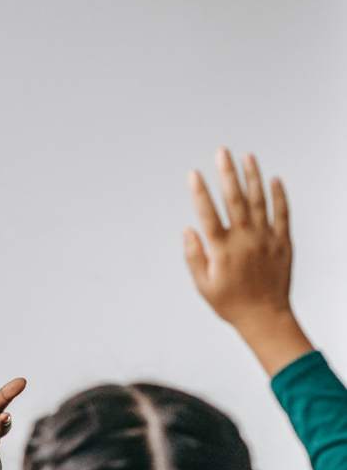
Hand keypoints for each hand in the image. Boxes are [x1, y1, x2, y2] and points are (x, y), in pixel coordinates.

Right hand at [184, 148, 312, 375]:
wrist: (266, 317)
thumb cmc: (232, 303)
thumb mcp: (203, 285)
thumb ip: (194, 256)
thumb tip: (188, 230)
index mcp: (222, 250)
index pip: (208, 214)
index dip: (200, 192)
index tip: (194, 173)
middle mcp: (245, 240)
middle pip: (235, 200)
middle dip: (227, 173)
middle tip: (222, 152)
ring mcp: (266, 239)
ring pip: (259, 201)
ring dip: (252, 177)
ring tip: (247, 156)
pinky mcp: (282, 242)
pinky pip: (282, 214)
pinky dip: (279, 196)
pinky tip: (274, 179)